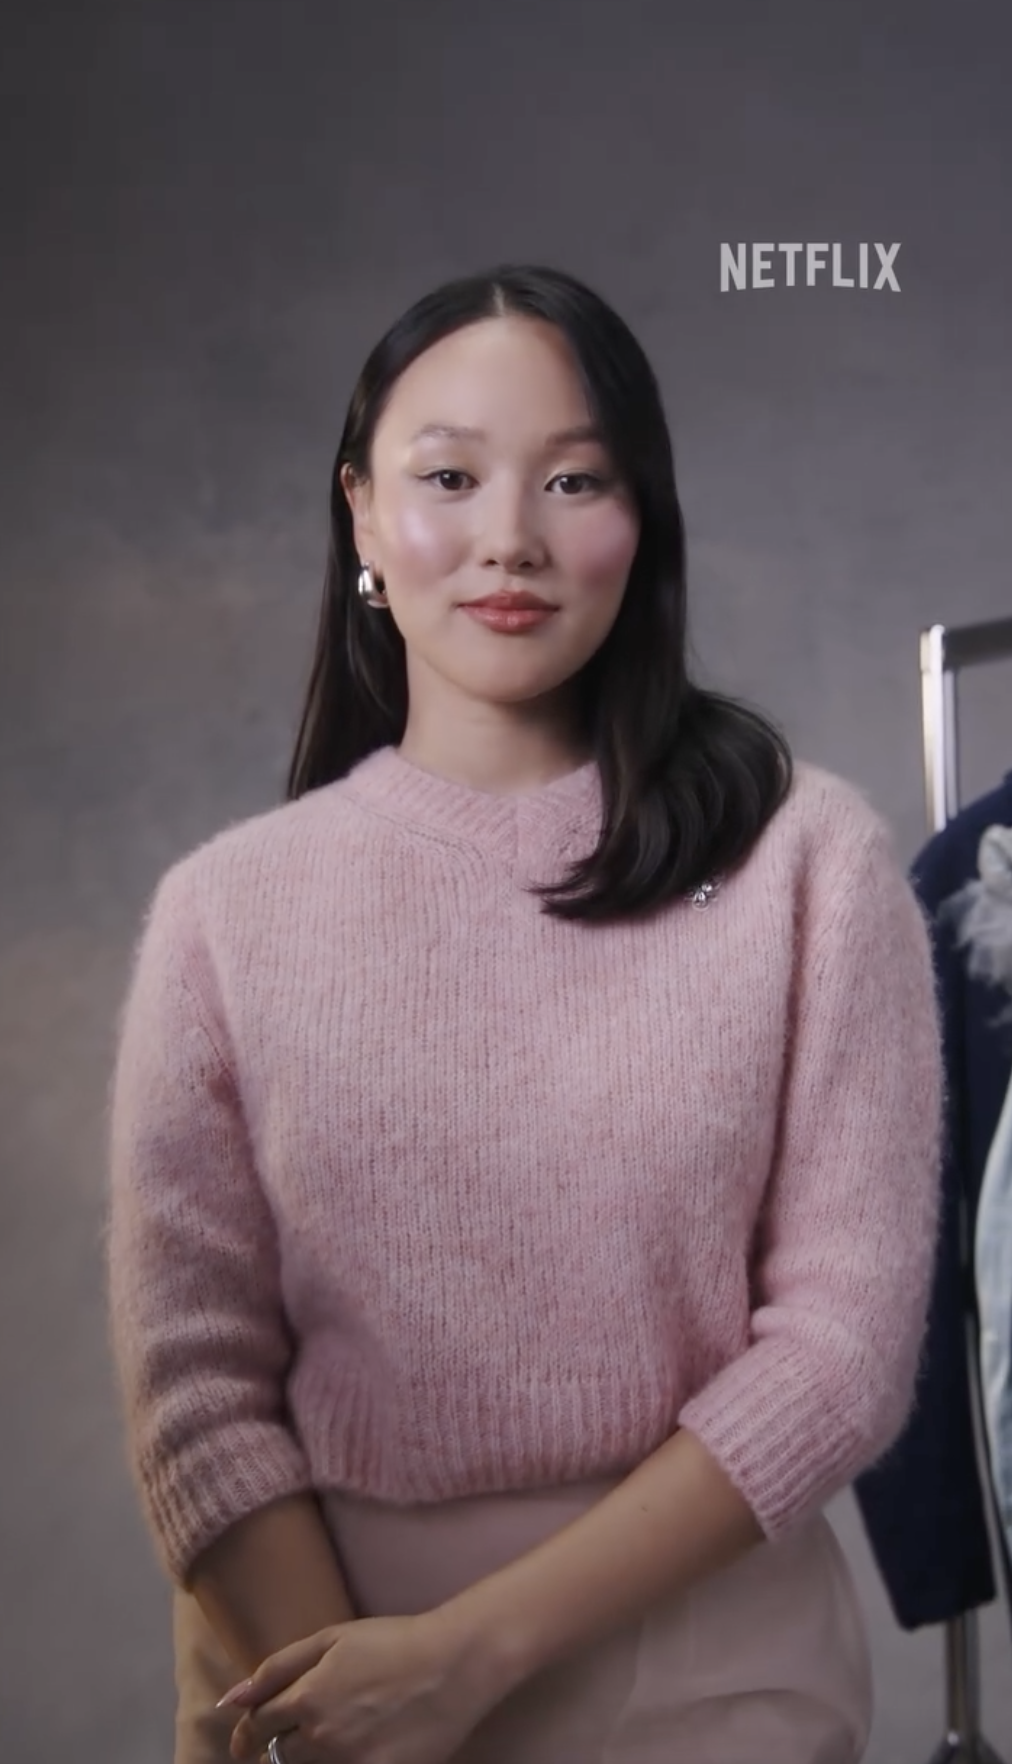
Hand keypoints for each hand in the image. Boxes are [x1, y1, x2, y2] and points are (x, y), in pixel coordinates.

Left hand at [220, 1609, 506, 1763]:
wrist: (452, 1666)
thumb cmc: (391, 1643)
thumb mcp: (331, 1639)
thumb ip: (276, 1668)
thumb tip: (230, 1700)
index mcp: (305, 1699)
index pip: (257, 1727)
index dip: (246, 1733)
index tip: (245, 1738)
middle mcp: (320, 1740)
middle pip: (277, 1758)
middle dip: (276, 1748)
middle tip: (289, 1738)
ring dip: (304, 1760)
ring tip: (324, 1741)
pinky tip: (351, 1749)